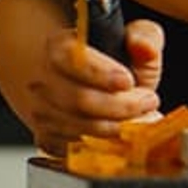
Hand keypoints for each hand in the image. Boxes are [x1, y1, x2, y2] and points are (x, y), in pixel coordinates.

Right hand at [0, 16, 166, 142]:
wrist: (81, 87)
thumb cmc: (108, 65)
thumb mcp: (132, 42)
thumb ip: (145, 37)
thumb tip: (142, 46)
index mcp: (58, 47)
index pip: (72, 59)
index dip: (100, 73)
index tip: (127, 81)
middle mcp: (42, 80)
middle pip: (78, 99)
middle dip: (121, 106)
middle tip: (147, 102)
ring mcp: (41, 112)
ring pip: (79, 128)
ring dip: (117, 128)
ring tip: (140, 118)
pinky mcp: (46, 138)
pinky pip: (75, 150)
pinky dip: (104, 146)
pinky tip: (121, 136)